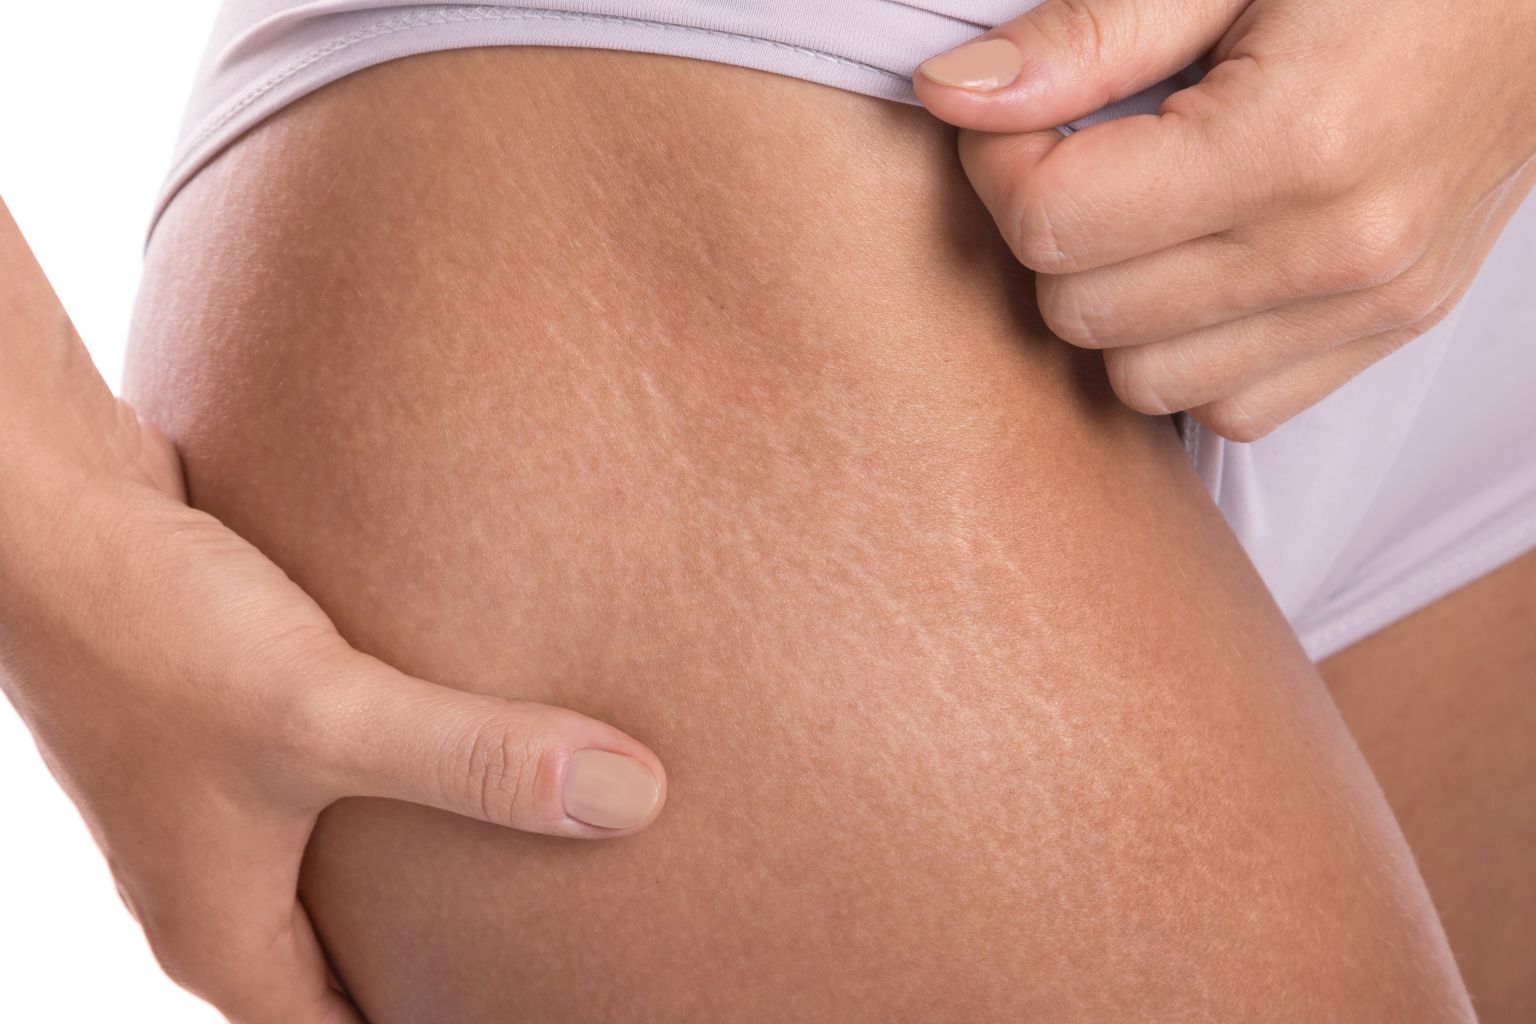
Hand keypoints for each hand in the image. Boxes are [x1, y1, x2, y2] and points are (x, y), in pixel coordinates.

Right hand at [0, 412, 666, 1021]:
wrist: (47, 505)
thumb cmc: (151, 627)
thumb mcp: (326, 712)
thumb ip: (477, 759)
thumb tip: (632, 801)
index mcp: (222, 931)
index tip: (530, 1007)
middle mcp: (216, 879)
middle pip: (349, 966)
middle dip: (439, 966)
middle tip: (551, 944)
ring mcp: (225, 794)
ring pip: (345, 866)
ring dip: (426, 860)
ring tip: (534, 846)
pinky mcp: (243, 716)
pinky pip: (341, 775)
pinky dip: (405, 772)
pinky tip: (471, 732)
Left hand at [913, 0, 1535, 439]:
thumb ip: (1090, 36)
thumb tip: (951, 96)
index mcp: (1293, 144)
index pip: (1055, 223)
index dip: (999, 166)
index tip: (1015, 118)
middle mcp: (1339, 250)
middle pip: (1082, 313)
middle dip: (1047, 232)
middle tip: (1074, 154)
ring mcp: (1373, 306)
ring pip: (1141, 381)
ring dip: (1111, 302)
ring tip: (1140, 210)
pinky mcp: (1391, 331)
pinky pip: (1231, 409)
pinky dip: (1189, 352)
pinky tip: (1202, 264)